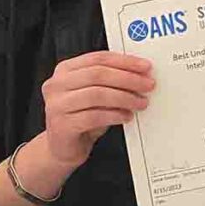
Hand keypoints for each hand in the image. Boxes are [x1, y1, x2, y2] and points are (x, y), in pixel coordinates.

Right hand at [42, 51, 154, 166]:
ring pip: (97, 94)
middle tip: (147, 85)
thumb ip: (111, 80)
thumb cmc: (81, 116)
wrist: (63, 147)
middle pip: (98, 74)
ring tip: (140, 102)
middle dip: (128, 79)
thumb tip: (141, 74)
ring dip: (125, 98)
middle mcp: (57, 84)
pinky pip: (93, 117)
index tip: (145, 67)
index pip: (99, 58)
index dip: (125, 61)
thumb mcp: (95, 93)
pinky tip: (126, 116)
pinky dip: (115, 115)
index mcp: (65, 70)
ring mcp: (56, 105)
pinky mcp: (61, 125)